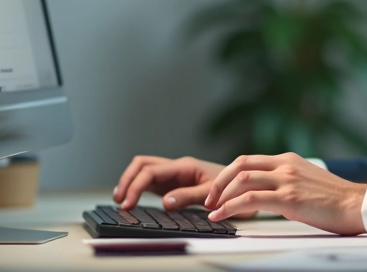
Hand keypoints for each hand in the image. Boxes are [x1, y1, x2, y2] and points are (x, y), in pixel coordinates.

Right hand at [113, 155, 254, 216]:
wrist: (246, 184)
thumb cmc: (233, 186)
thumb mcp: (212, 193)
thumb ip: (188, 196)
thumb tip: (166, 202)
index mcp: (184, 165)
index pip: (151, 171)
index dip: (136, 186)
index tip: (128, 203)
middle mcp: (177, 166)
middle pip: (143, 164)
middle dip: (127, 179)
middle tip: (120, 201)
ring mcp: (175, 174)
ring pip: (145, 169)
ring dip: (130, 181)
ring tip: (121, 200)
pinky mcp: (175, 183)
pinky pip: (152, 180)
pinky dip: (139, 187)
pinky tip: (133, 199)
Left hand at [203, 152, 366, 235]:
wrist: (357, 204)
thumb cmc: (336, 199)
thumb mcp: (307, 181)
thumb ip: (287, 181)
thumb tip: (268, 193)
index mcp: (288, 160)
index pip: (249, 160)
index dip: (228, 174)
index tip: (218, 190)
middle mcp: (285, 165)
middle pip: (240, 165)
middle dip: (219, 182)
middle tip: (209, 198)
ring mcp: (287, 180)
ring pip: (242, 180)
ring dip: (221, 195)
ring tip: (212, 209)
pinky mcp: (289, 198)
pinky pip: (251, 200)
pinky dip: (230, 207)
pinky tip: (222, 216)